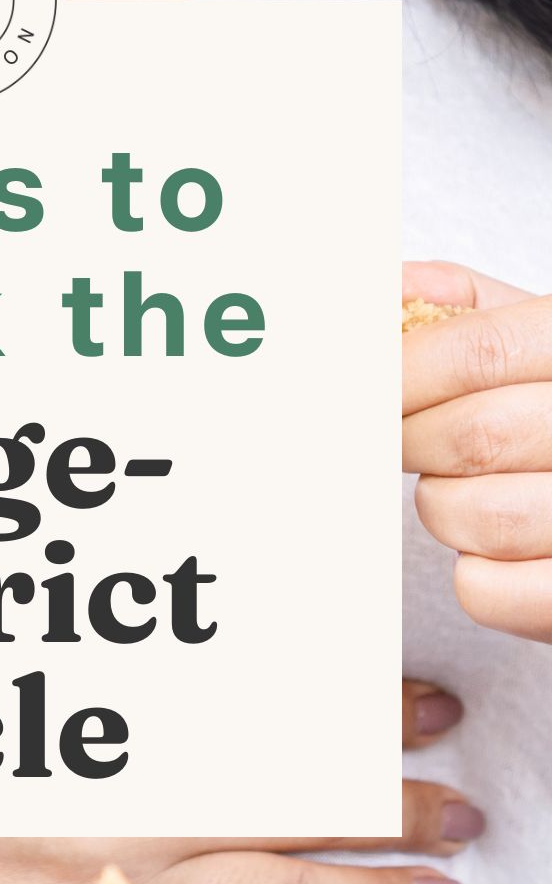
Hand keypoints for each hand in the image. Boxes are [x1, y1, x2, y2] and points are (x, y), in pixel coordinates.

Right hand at [0, 676, 473, 883]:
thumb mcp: (34, 675)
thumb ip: (132, 673)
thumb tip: (228, 657)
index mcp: (131, 737)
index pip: (283, 724)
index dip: (364, 718)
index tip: (426, 707)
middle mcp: (137, 816)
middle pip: (299, 816)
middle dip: (394, 812)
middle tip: (465, 809)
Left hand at [404, 261, 551, 641]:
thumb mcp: (547, 335)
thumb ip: (471, 309)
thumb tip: (392, 293)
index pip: (475, 353)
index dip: (397, 374)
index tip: (351, 390)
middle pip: (470, 436)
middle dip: (411, 441)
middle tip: (401, 440)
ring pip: (475, 517)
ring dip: (444, 506)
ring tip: (465, 489)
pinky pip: (490, 591)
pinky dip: (474, 574)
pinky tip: (500, 548)